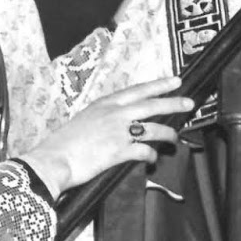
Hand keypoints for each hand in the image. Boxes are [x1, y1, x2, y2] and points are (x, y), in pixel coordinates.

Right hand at [19, 74, 190, 198]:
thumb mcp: (83, 120)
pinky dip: (151, 156)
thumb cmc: (62, 144)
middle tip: (189, 102)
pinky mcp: (120, 151)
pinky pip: (145, 151)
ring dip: (168, 134)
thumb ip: (102, 118)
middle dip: (174, 103)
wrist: (52, 160)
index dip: (159, 85)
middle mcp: (115, 114)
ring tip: (174, 138)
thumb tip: (115, 123)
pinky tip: (153, 159)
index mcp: (105, 104)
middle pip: (152, 105)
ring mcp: (119, 131)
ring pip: (154, 129)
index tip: (174, 81)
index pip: (138, 90)